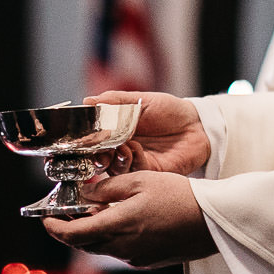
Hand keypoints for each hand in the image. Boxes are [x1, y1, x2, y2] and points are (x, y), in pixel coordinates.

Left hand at [42, 172, 215, 267]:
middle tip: (64, 214)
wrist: (214, 221)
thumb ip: (108, 189)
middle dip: (70, 231)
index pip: (73, 235)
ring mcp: (136, 257)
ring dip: (92, 233)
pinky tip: (119, 220)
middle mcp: (123, 248)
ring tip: (93, 212)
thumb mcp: (140, 181)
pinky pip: (120, 250)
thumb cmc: (180, 196)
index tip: (45, 219)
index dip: (54, 229)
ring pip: (102, 248)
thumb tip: (85, 194)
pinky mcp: (148, 259)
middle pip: (84, 244)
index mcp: (117, 227)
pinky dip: (111, 237)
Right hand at [86, 91, 209, 176]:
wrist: (197, 124)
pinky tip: (135, 149)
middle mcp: (120, 149)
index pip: (91, 141)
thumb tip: (87, 101)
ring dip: (113, 159)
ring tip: (121, 147)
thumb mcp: (140, 100)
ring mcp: (133, 162)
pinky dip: (131, 161)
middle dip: (94, 157)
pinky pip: (134, 172)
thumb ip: (114, 101)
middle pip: (97, 159)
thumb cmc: (169, 110)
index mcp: (114, 132)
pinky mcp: (148, 173)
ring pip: (113, 169)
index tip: (76, 141)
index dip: (82, 143)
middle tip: (98, 151)